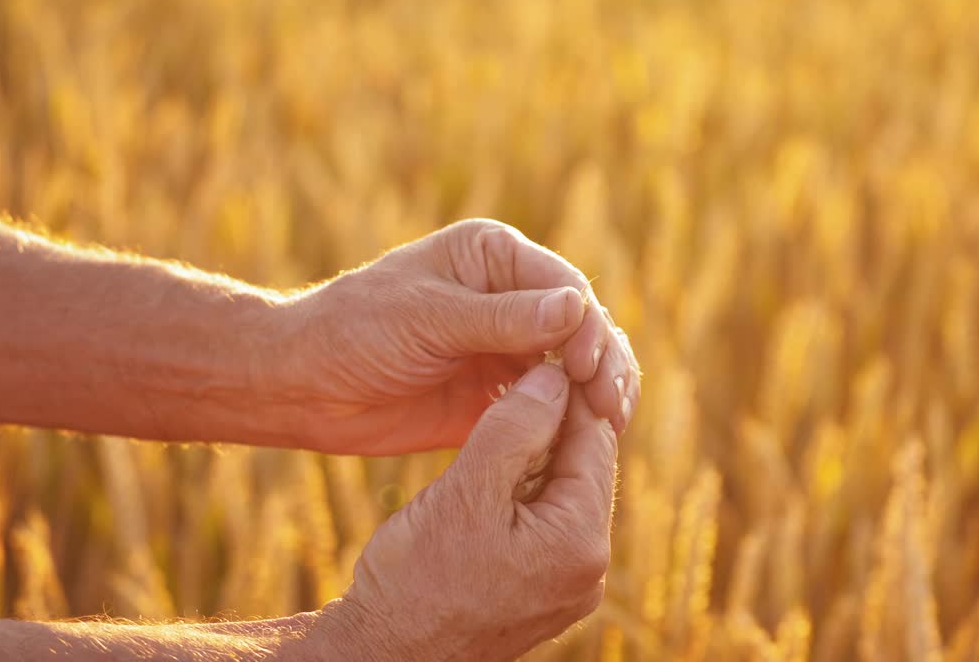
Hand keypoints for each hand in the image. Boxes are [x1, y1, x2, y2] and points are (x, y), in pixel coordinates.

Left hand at [278, 218, 639, 454]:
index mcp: (492, 256)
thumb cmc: (354, 331)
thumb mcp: (427, 318)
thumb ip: (502, 318)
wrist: (304, 387)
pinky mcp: (499, 397)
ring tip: (610, 424)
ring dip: (597, 393)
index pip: (563, 285)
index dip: (587, 325)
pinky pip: (550, 407)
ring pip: (575, 369)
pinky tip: (585, 442)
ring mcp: (507, 349)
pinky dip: (571, 421)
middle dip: (603, 362)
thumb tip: (576, 307)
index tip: (589, 366)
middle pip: (581, 326)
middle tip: (611, 405)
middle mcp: (509, 298)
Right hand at [325, 364, 617, 660]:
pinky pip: (544, 522)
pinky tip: (495, 460)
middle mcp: (587, 568)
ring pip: (561, 491)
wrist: (384, 656)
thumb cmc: (415, 577)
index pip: (593, 440)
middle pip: (582, 466)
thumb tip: (556, 375)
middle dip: (553, 418)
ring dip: (536, 450)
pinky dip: (523, 487)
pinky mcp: (540, 592)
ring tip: (503, 405)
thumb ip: (514, 427)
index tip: (542, 346)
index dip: (567, 388)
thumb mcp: (465, 489)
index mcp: (580, 541)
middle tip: (521, 366)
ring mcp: (566, 585)